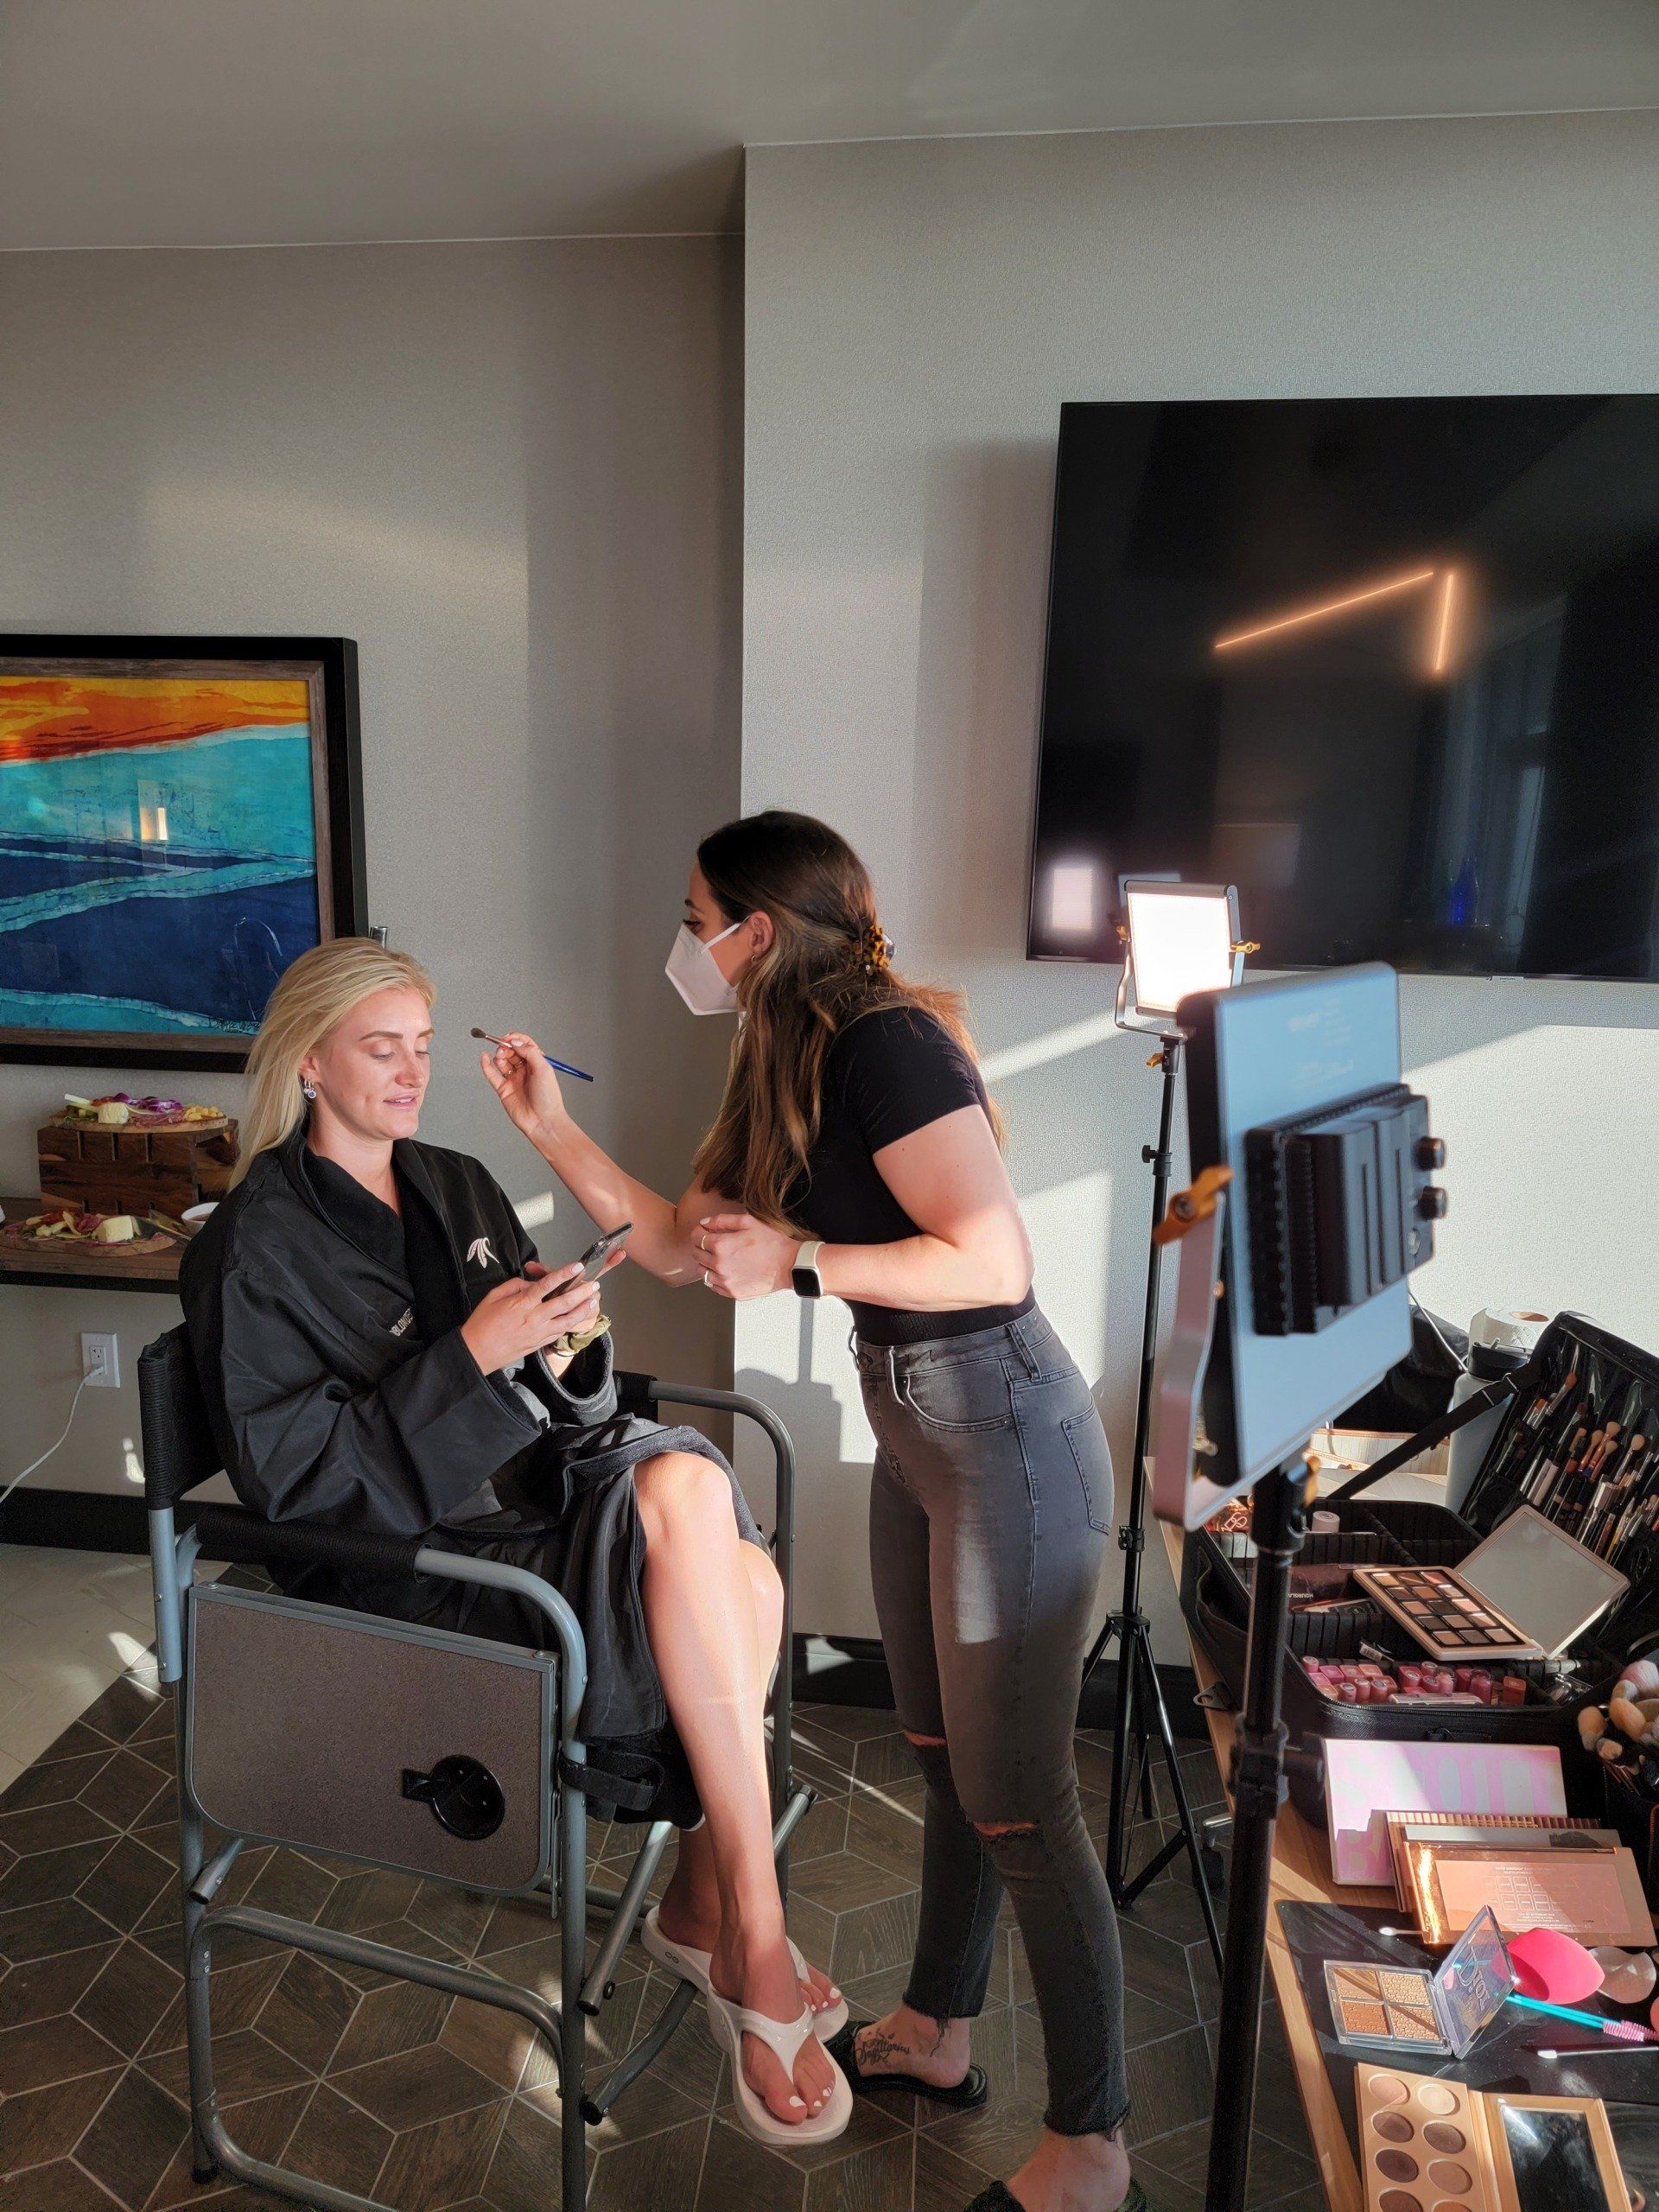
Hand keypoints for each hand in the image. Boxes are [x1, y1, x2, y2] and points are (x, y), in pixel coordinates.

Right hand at [461, 1262, 603, 1374]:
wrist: (476, 1353)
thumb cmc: (481, 1324)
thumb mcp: (493, 1296)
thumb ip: (515, 1286)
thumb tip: (531, 1283)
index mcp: (522, 1304)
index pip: (547, 1285)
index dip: (564, 1274)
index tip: (577, 1267)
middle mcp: (534, 1318)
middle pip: (564, 1303)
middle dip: (581, 1292)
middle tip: (594, 1284)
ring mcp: (539, 1333)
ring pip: (567, 1320)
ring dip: (583, 1310)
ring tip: (593, 1301)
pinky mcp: (539, 1344)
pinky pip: (559, 1332)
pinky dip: (570, 1325)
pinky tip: (578, 1318)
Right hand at [480, 1031, 568, 1147]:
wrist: (543, 1121)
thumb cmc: (548, 1098)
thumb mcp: (543, 1069)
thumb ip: (530, 1052)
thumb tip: (516, 1042)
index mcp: (536, 1063)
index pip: (524, 1045)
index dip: (515, 1039)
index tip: (509, 1038)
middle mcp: (524, 1070)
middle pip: (511, 1052)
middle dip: (506, 1047)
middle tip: (504, 1048)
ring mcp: (513, 1079)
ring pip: (502, 1061)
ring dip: (499, 1055)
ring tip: (500, 1057)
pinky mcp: (503, 1089)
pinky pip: (492, 1075)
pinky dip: (486, 1065)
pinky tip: (484, 1057)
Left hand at [695, 1212, 799, 1300]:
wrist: (789, 1265)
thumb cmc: (772, 1243)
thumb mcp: (748, 1222)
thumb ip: (722, 1220)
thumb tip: (705, 1222)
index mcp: (721, 1246)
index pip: (696, 1238)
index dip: (698, 1231)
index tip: (703, 1231)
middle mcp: (719, 1265)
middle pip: (696, 1255)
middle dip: (700, 1246)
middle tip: (712, 1243)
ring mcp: (725, 1282)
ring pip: (703, 1272)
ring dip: (707, 1263)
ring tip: (720, 1257)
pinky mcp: (733, 1293)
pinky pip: (714, 1286)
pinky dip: (716, 1278)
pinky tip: (728, 1270)